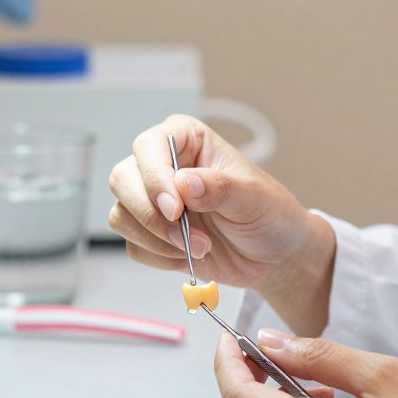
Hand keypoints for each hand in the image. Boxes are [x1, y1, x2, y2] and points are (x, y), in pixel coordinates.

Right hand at [108, 116, 334, 330]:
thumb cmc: (270, 214)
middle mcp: (163, 166)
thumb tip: (183, 183)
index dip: (155, 178)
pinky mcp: (150, 234)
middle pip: (122, 180)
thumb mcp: (253, 198)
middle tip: (188, 237)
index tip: (175, 209)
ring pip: (122, 215)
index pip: (148, 147)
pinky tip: (190, 256)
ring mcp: (153, 201)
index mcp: (187, 140)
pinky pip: (134, 246)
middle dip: (152, 216)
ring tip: (201, 247)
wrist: (275, 256)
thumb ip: (219, 188)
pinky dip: (160, 257)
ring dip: (158, 240)